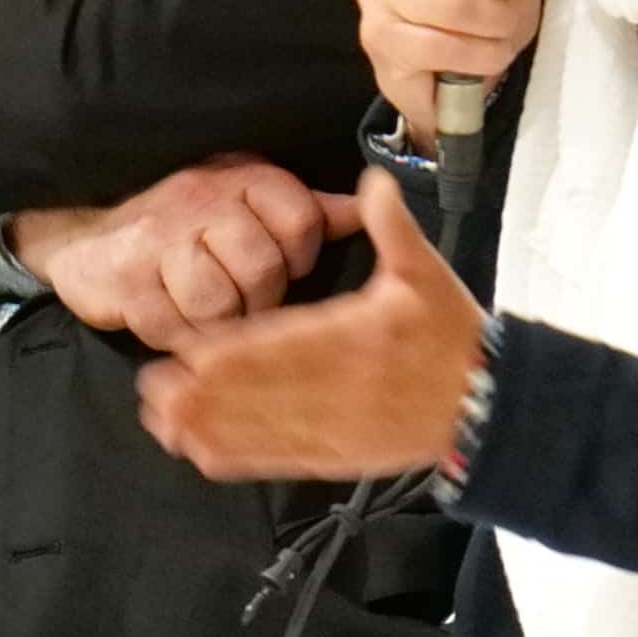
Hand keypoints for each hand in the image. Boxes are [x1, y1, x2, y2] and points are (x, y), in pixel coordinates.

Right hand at [8, 157, 337, 341]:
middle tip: (240, 300)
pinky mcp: (125, 279)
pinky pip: (171, 328)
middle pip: (262, 270)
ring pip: (217, 303)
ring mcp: (159, 239)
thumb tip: (371, 207)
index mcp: (242, 177)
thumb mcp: (249, 201)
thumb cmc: (186, 224)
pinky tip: (172, 319)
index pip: (302, 222)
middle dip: (258, 300)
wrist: (90, 236)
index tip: (279, 265)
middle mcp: (201, 198)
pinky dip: (176, 335)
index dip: (299, 257)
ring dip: (216, 322)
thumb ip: (309, 209)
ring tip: (206, 312)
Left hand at [135, 171, 484, 483]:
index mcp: (351, 337)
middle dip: (200, 393)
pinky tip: (200, 453)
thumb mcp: (427, 272)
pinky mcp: (334, 454)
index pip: (279, 346)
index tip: (187, 353)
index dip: (229, 353)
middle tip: (151, 387)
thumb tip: (373, 180)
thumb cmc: (453, 335)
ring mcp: (333, 426)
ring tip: (160, 420)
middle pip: (256, 392)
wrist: (486, 403)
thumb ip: (394, 226)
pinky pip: (277, 457)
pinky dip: (236, 456)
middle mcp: (335, 387)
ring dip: (207, 425)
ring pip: (259, 430)